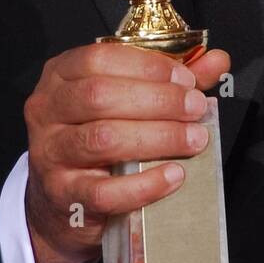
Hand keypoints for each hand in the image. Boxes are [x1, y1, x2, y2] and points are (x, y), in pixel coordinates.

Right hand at [23, 41, 230, 262]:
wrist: (63, 203)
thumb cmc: (98, 140)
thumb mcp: (126, 101)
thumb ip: (169, 81)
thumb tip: (217, 61)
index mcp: (60, 75)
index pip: (98, 59)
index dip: (146, 66)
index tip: (186, 79)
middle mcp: (47, 110)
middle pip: (99, 96)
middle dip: (157, 100)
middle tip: (196, 108)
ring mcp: (50, 154)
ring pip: (102, 139)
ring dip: (157, 137)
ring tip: (194, 140)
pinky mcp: (64, 196)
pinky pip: (105, 191)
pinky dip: (145, 184)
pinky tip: (174, 176)